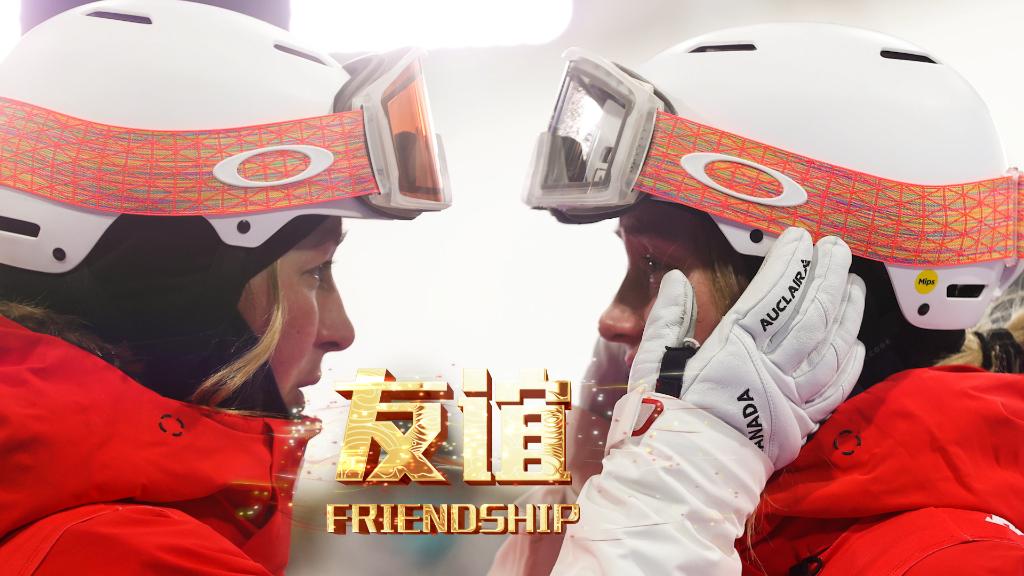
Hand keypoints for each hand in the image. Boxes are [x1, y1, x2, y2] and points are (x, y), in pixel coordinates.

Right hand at [628, 227, 865, 469]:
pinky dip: (850, 361)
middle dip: (828, 275)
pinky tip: (856, 339)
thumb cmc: (663, 419)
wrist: (682, 479)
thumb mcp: (653, 364)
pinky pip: (836, 388)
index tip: (800, 238)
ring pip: (832, 346)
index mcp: (732, 351)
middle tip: (838, 247)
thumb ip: (666, 319)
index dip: (789, 264)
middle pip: (811, 314)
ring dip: (847, 310)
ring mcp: (791, 398)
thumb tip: (677, 279)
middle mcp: (769, 370)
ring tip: (854, 282)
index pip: (771, 296)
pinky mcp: (801, 424)